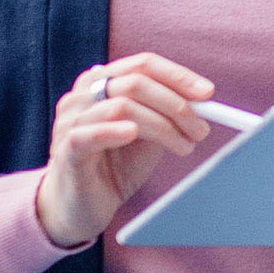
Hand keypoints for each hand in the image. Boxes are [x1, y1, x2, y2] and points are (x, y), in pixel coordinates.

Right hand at [39, 52, 216, 247]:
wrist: (81, 207)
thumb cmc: (114, 166)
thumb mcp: (147, 135)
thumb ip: (166, 114)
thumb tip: (202, 100)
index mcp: (101, 82)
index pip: (143, 64)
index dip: (178, 76)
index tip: (207, 94)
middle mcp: (82, 95)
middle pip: (135, 82)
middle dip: (176, 104)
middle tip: (201, 129)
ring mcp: (70, 120)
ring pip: (121, 107)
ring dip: (161, 125)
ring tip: (184, 146)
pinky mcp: (66, 149)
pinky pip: (89, 134)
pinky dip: (114, 130)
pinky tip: (133, 134)